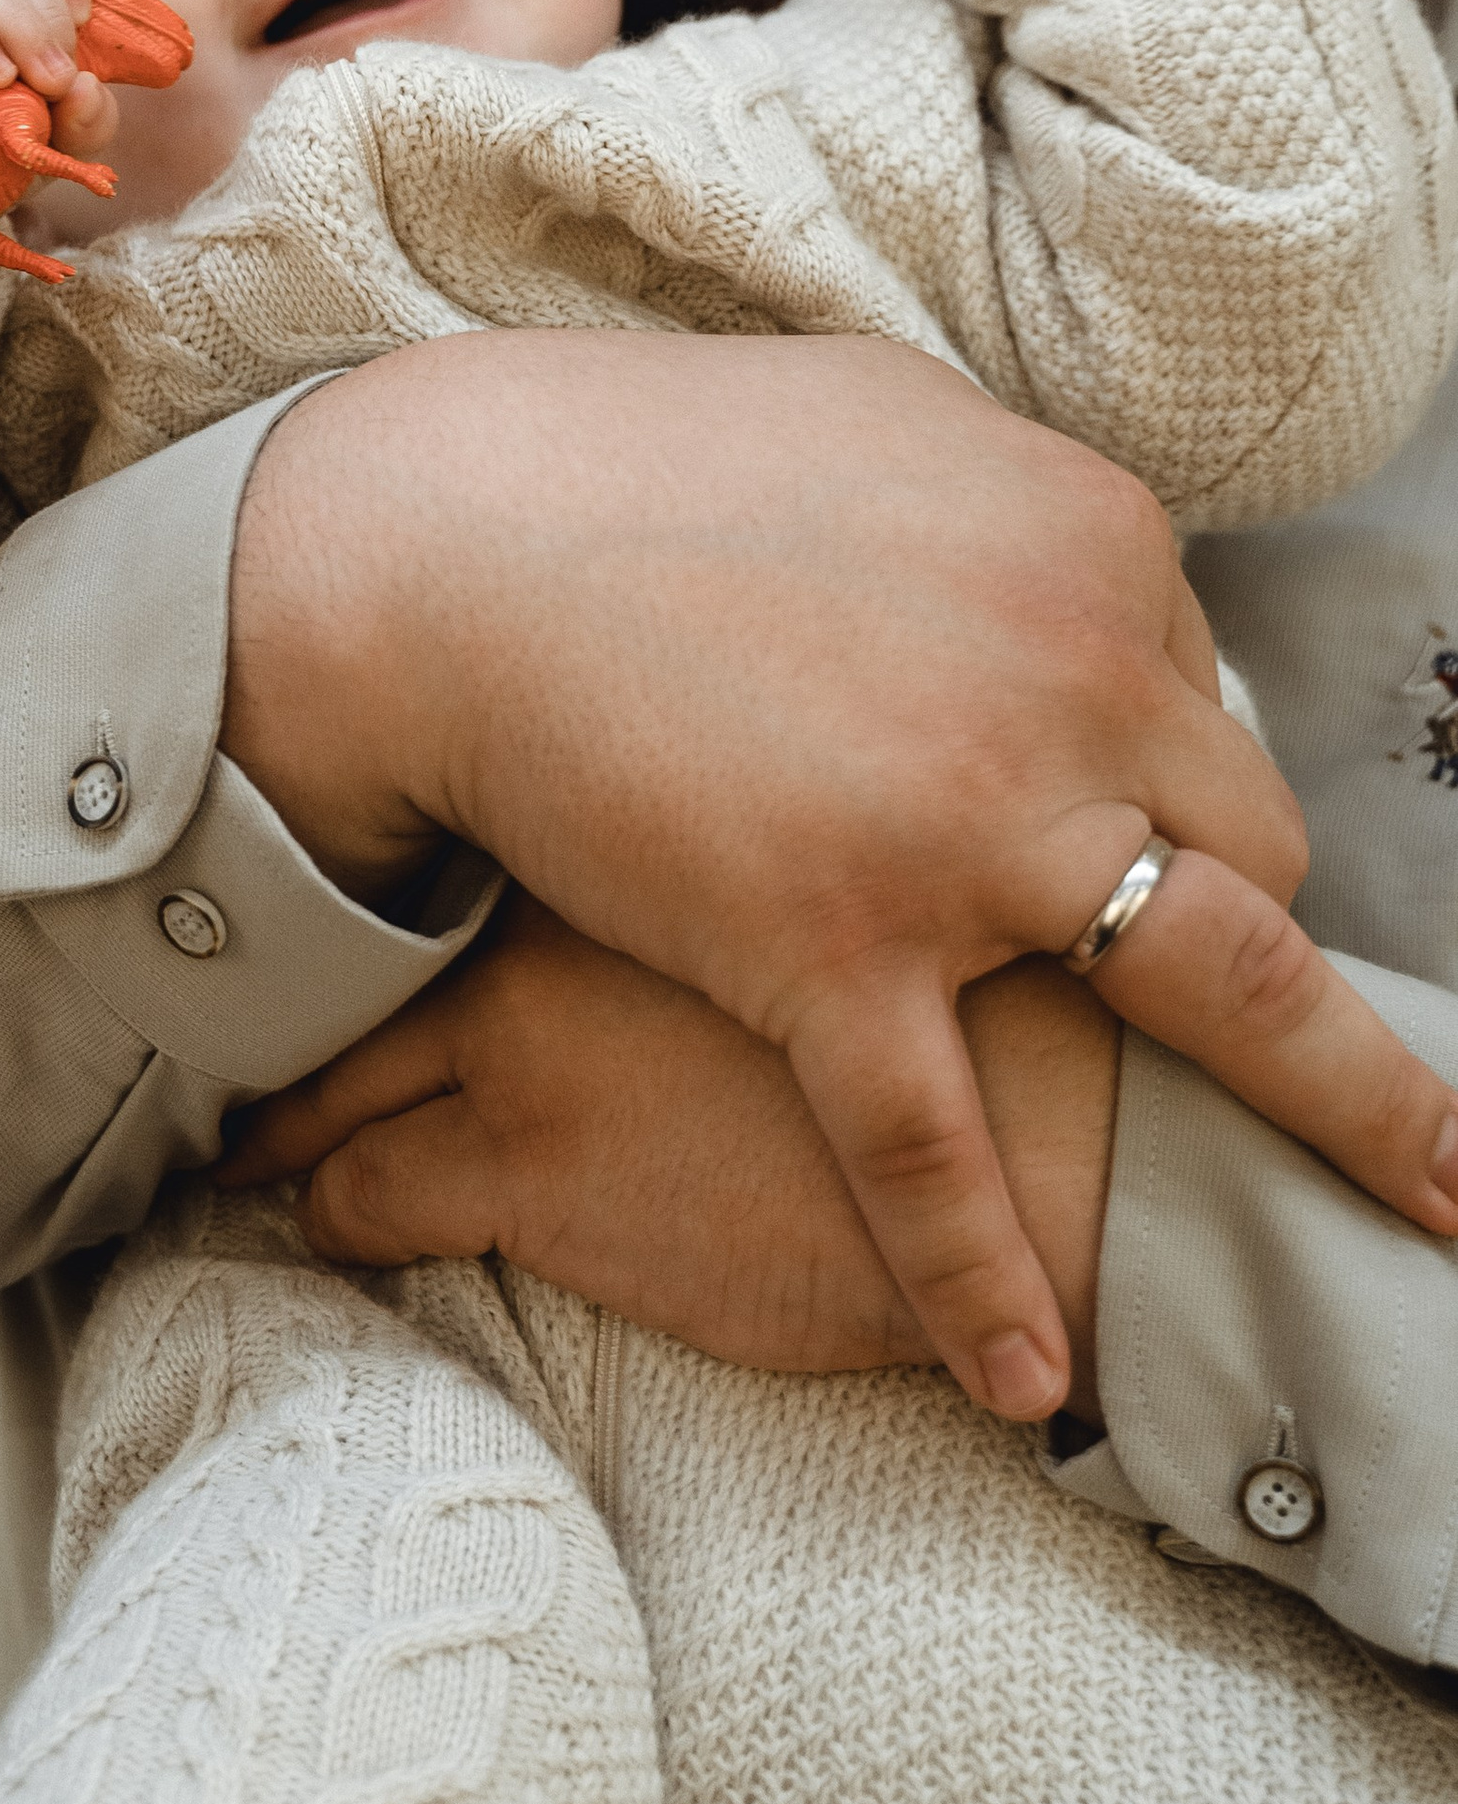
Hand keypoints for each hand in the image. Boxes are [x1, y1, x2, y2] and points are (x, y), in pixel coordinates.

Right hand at [224, 333, 1457, 1420]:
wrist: (446, 541)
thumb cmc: (639, 468)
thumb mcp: (878, 425)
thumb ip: (999, 509)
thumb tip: (1076, 558)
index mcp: (1089, 550)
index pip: (1196, 705)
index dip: (1161, 784)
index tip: (1131, 834)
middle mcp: (1071, 682)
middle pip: (1254, 843)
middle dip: (1256, 928)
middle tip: (1260, 1014)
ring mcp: (966, 827)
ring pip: (1227, 994)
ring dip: (1354, 1108)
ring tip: (1434, 1212)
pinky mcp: (833, 950)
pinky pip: (937, 1150)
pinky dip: (989, 1277)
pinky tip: (1035, 1378)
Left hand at [224, 898, 1117, 1416]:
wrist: (1084, 1141)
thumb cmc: (1035, 1009)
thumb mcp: (910, 867)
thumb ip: (803, 837)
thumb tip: (764, 814)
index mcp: (645, 824)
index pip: (463, 820)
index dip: (394, 850)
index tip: (333, 859)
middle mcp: (565, 910)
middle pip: (361, 936)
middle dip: (286, 971)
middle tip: (208, 978)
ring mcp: (527, 1041)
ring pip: (334, 1068)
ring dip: (277, 1109)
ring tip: (224, 1130)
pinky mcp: (528, 1176)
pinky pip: (357, 1193)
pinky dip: (313, 1206)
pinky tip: (286, 1217)